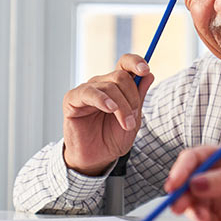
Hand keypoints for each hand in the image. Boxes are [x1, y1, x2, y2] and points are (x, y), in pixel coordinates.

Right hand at [62, 54, 154, 175]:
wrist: (97, 158)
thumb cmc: (113, 137)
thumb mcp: (133, 118)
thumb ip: (139, 96)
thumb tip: (149, 74)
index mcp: (117, 85)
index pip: (125, 63)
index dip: (136, 62)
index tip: (146, 70)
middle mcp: (101, 83)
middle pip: (121, 76)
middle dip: (132, 97)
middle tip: (133, 119)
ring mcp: (87, 90)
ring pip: (109, 86)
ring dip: (122, 106)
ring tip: (126, 124)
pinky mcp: (72, 100)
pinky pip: (88, 93)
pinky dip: (102, 99)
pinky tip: (110, 109)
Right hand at [165, 145, 220, 220]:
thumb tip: (197, 181)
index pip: (197, 158)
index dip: (182, 169)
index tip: (173, 184)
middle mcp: (219, 177)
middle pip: (189, 182)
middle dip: (182, 194)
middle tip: (179, 206)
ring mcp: (219, 198)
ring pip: (194, 203)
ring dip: (192, 211)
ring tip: (202, 220)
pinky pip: (204, 220)